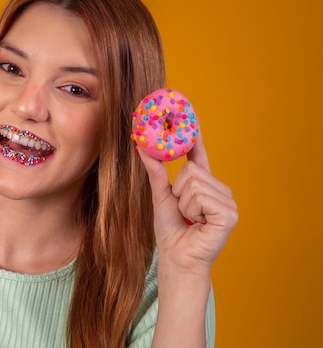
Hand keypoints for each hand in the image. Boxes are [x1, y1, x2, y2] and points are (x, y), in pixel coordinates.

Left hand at [137, 130, 237, 275]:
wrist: (176, 257)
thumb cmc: (170, 230)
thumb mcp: (160, 196)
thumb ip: (155, 172)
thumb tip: (142, 147)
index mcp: (204, 185)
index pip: (199, 155)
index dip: (195, 137)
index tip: (189, 114)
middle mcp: (219, 190)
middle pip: (192, 170)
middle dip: (178, 191)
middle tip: (182, 211)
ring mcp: (228, 202)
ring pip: (194, 183)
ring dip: (183, 203)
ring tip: (190, 218)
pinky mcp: (230, 214)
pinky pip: (200, 197)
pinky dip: (192, 210)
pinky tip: (199, 223)